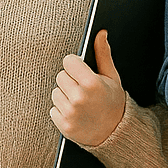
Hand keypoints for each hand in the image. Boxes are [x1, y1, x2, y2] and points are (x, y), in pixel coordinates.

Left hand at [51, 31, 126, 147]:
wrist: (115, 133)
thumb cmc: (113, 103)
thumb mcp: (112, 77)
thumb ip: (103, 54)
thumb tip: (100, 33)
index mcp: (92, 83)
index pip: (68, 61)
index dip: (75, 65)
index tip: (81, 71)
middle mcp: (79, 98)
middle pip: (60, 76)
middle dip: (70, 80)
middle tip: (83, 89)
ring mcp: (70, 113)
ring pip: (55, 92)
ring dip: (65, 95)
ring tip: (80, 102)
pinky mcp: (63, 125)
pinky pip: (53, 109)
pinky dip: (61, 110)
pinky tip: (75, 113)